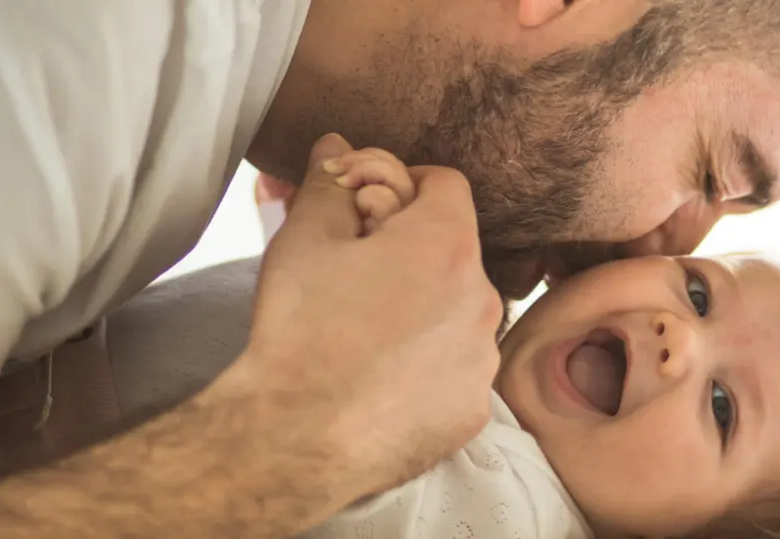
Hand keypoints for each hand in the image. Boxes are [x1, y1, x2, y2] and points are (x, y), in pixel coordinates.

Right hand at [213, 133, 502, 500]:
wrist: (296, 438)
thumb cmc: (300, 331)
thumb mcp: (304, 239)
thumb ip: (329, 183)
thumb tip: (337, 146)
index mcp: (448, 245)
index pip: (446, 184)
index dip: (403, 184)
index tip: (369, 208)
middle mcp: (483, 299)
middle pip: (454, 251)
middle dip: (411, 250)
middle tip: (357, 271)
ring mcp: (483, 359)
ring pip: (458, 313)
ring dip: (423, 309)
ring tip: (365, 330)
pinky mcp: (474, 410)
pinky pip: (457, 369)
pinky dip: (428, 365)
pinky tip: (381, 377)